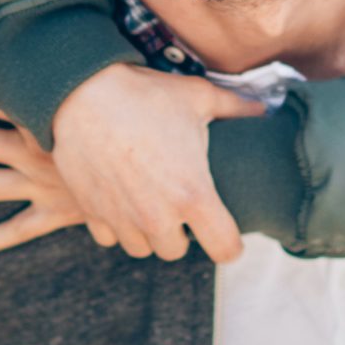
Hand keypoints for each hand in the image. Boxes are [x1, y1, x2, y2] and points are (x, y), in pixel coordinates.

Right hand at [47, 63, 263, 262]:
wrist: (81, 93)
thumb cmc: (145, 95)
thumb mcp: (198, 97)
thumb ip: (235, 107)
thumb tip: (264, 108)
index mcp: (192, 194)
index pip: (225, 249)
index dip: (229, 243)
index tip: (225, 232)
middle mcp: (157, 216)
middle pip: (177, 251)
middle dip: (180, 232)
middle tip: (178, 203)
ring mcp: (122, 218)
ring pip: (142, 248)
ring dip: (147, 231)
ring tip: (148, 199)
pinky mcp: (91, 214)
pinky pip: (110, 237)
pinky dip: (116, 223)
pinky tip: (119, 196)